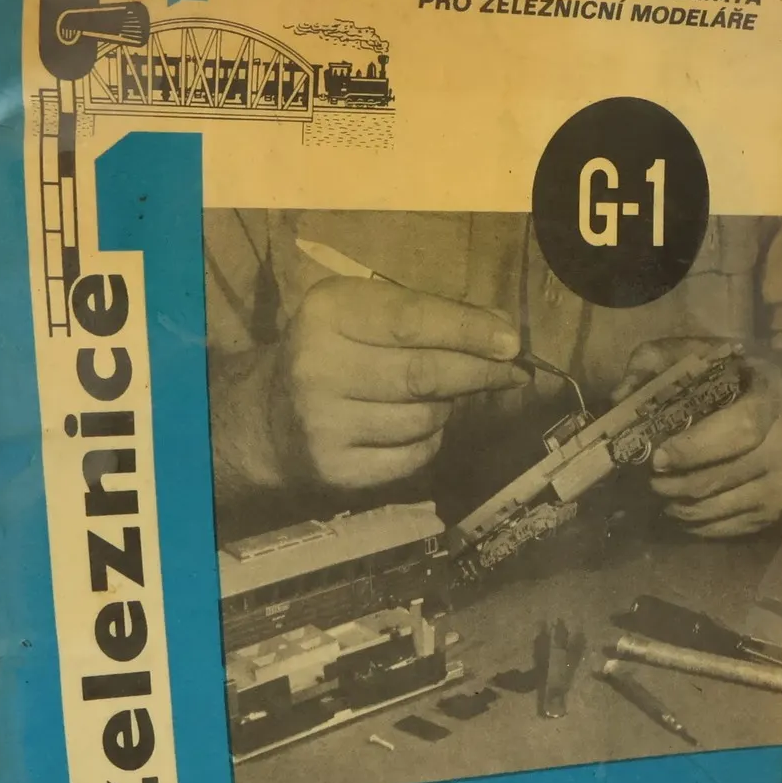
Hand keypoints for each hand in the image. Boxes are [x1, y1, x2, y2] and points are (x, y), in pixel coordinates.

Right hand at [266, 277, 526, 492]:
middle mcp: (319, 367)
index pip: (412, 322)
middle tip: (512, 373)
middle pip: (424, 375)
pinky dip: (429, 441)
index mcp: (327, 313)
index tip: (512, 343)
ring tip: (437, 397)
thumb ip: (431, 315)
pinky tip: (414, 428)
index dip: (468, 332)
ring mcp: (324, 424)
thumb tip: (502, 333)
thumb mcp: (367, 314)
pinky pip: (414, 456)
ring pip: (425, 419)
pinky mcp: (337, 469)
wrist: (269, 418)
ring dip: (447, 408)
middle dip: (479, 374)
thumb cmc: (334, 351)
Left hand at [616, 337, 781, 537]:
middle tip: (649, 480)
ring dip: (680, 506)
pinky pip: (729, 527)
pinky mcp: (776, 509)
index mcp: (771, 397)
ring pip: (720, 507)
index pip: (740, 430)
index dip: (696, 448)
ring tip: (660, 493)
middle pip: (722, 477)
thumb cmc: (733, 373)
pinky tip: (679, 508)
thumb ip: (656, 363)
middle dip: (676, 483)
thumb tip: (620, 396)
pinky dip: (697, 523)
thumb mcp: (697, 353)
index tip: (659, 458)